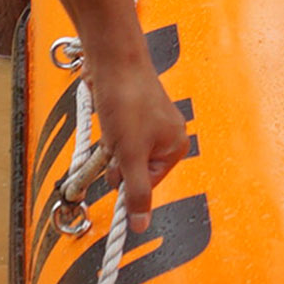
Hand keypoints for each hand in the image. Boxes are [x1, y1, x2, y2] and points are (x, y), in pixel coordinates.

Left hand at [92, 58, 192, 229]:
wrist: (113, 59)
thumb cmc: (128, 101)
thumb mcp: (130, 154)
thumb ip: (137, 191)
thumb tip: (141, 225)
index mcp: (175, 147)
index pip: (146, 184)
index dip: (126, 177)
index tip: (118, 161)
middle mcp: (167, 136)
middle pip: (133, 168)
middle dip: (118, 159)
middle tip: (114, 139)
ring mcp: (150, 122)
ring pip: (122, 152)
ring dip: (111, 145)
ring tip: (111, 123)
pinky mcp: (134, 111)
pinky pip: (118, 134)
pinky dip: (108, 131)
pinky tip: (108, 116)